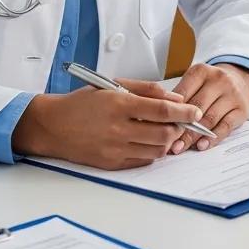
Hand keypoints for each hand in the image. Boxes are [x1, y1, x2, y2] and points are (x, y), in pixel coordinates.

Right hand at [12, 79, 203, 169]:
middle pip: (163, 133)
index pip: (162, 110)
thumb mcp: (113, 85)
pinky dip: (152, 151)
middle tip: (183, 122)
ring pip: (156, 150)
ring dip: (167, 141)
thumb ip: (145, 89)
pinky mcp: (111, 163)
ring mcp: (115, 148)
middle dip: (179, 128)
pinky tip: (148, 141)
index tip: (195, 111)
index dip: (184, 112)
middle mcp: (118, 128)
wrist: (53, 126)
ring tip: (166, 131)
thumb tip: (173, 97)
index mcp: (119, 105)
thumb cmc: (83, 102)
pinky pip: (142, 160)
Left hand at [169, 62, 248, 154]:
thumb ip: (181, 95)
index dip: (170, 112)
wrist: (241, 78)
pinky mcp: (242, 110)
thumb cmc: (211, 84)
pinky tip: (201, 145)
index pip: (182, 93)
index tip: (159, 127)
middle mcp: (219, 80)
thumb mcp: (196, 81)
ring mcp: (232, 94)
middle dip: (180, 128)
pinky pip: (225, 126)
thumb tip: (161, 119)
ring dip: (193, 136)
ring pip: (209, 119)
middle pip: (196, 107)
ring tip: (180, 147)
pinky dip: (212, 138)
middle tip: (167, 142)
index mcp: (202, 71)